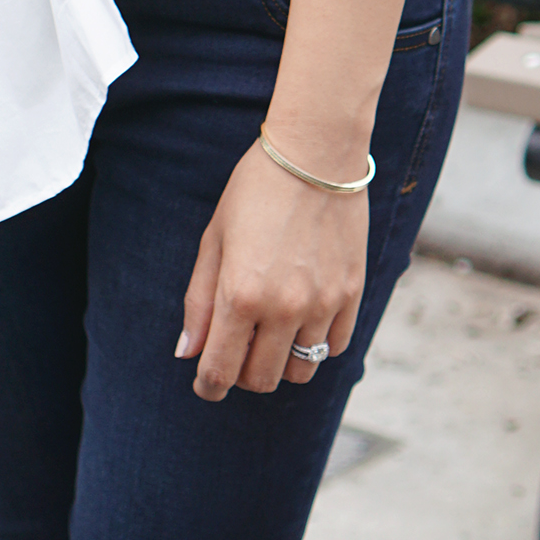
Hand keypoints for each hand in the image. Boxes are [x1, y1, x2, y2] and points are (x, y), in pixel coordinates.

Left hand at [176, 140, 367, 401]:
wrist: (315, 154)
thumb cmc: (254, 190)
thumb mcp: (215, 239)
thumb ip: (199, 300)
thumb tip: (187, 353)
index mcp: (241, 294)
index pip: (221, 371)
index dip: (208, 386)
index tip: (205, 384)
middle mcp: (284, 308)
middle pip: (261, 379)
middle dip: (242, 374)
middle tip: (237, 348)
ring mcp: (323, 304)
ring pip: (301, 370)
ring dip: (280, 362)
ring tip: (270, 333)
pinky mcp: (351, 294)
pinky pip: (334, 347)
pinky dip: (316, 344)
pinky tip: (302, 318)